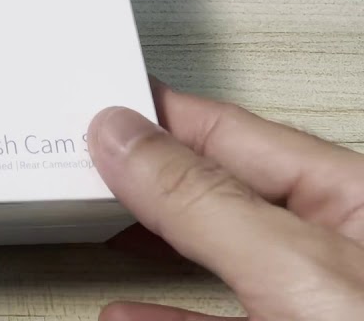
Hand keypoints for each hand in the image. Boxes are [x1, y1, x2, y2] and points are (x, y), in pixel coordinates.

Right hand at [90, 78, 363, 319]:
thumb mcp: (293, 267)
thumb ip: (206, 201)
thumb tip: (126, 139)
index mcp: (354, 195)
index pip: (233, 132)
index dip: (156, 116)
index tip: (91, 111)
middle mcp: (335, 243)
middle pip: (215, 189)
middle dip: (142, 176)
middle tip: (75, 162)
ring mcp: (316, 300)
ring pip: (213, 258)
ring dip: (145, 244)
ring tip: (91, 225)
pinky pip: (219, 318)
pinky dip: (167, 312)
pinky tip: (129, 312)